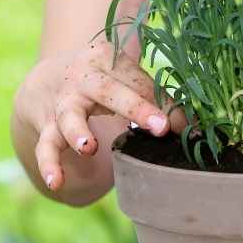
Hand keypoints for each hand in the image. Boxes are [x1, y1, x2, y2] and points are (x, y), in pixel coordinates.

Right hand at [13, 42, 180, 190]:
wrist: (48, 80)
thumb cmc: (106, 82)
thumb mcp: (129, 81)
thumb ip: (160, 101)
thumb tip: (197, 130)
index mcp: (109, 59)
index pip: (143, 84)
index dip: (165, 106)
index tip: (187, 128)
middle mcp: (83, 76)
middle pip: (109, 91)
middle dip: (137, 109)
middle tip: (161, 127)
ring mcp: (62, 102)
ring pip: (69, 116)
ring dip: (79, 132)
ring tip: (89, 148)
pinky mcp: (47, 125)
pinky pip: (46, 145)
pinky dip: (49, 164)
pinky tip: (55, 182)